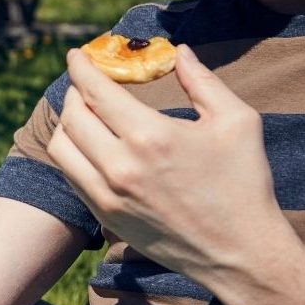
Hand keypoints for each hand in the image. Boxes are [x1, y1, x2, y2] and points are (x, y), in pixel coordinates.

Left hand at [47, 44, 281, 282]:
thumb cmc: (243, 184)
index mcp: (151, 136)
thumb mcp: (236, 122)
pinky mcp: (103, 216)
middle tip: (84, 82)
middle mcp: (120, 166)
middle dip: (74, 92)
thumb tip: (177, 51)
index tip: (76, 55)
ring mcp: (106, 195)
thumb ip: (202, 81)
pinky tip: (88, 145)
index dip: (81, 68)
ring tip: (83, 113)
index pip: (96, 92)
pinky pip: (71, 176)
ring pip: (61, 149)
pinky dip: (72, 154)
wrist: (238, 253)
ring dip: (66, 124)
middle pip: (72, 117)